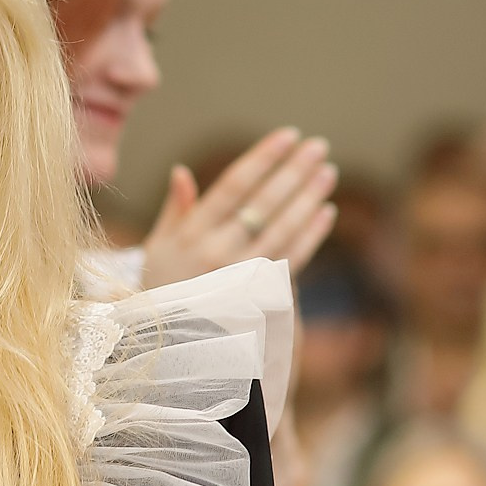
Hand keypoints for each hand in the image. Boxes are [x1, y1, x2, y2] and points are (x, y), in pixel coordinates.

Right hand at [140, 127, 337, 286]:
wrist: (175, 348)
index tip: (287, 136)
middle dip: (293, 171)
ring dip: (308, 198)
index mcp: (191, 235)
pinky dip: (311, 235)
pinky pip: (292, 260)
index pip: (233, 186)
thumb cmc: (163, 294)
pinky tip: (325, 212)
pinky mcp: (262, 297)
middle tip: (318, 146)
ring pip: (283, 229)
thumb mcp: (157, 251)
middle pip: (263, 202)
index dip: (263, 158)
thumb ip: (174, 211)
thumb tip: (182, 170)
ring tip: (327, 172)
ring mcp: (242, 276)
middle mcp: (217, 253)